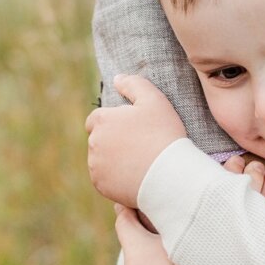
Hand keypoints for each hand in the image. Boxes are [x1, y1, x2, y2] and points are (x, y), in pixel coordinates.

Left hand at [85, 74, 187, 207]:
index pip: (96, 119)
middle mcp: (94, 142)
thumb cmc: (164, 134)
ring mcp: (96, 166)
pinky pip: (105, 179)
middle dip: (113, 141)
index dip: (113, 123)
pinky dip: (115, 178)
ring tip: (139, 162)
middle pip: (99, 140)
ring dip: (113, 160)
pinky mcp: (101, 185)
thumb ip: (134, 84)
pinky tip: (135, 176)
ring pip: (101, 160)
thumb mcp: (154, 100)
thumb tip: (117, 78)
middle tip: (139, 146)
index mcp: (102, 120)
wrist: (170, 175)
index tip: (131, 130)